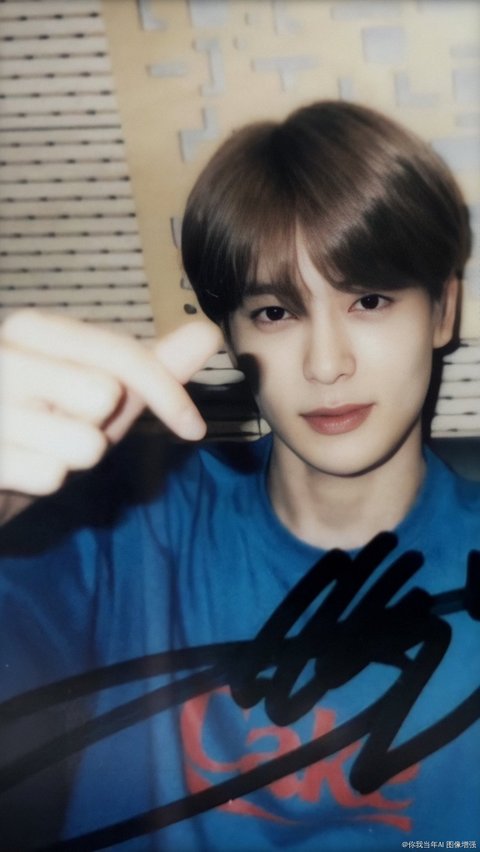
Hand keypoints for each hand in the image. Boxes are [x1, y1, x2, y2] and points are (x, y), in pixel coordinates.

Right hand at [0, 310, 221, 514]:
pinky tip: (18, 469)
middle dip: (100, 427)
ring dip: (72, 457)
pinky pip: (52, 476)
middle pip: (106, 395)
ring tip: (40, 447)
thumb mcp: (100, 395)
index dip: (168, 392)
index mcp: (31, 329)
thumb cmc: (43, 429)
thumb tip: (207, 332)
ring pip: (84, 442)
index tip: (193, 427)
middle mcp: (2, 353)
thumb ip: (150, 367)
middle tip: (64, 427)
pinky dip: (45, 482)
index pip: (122, 353)